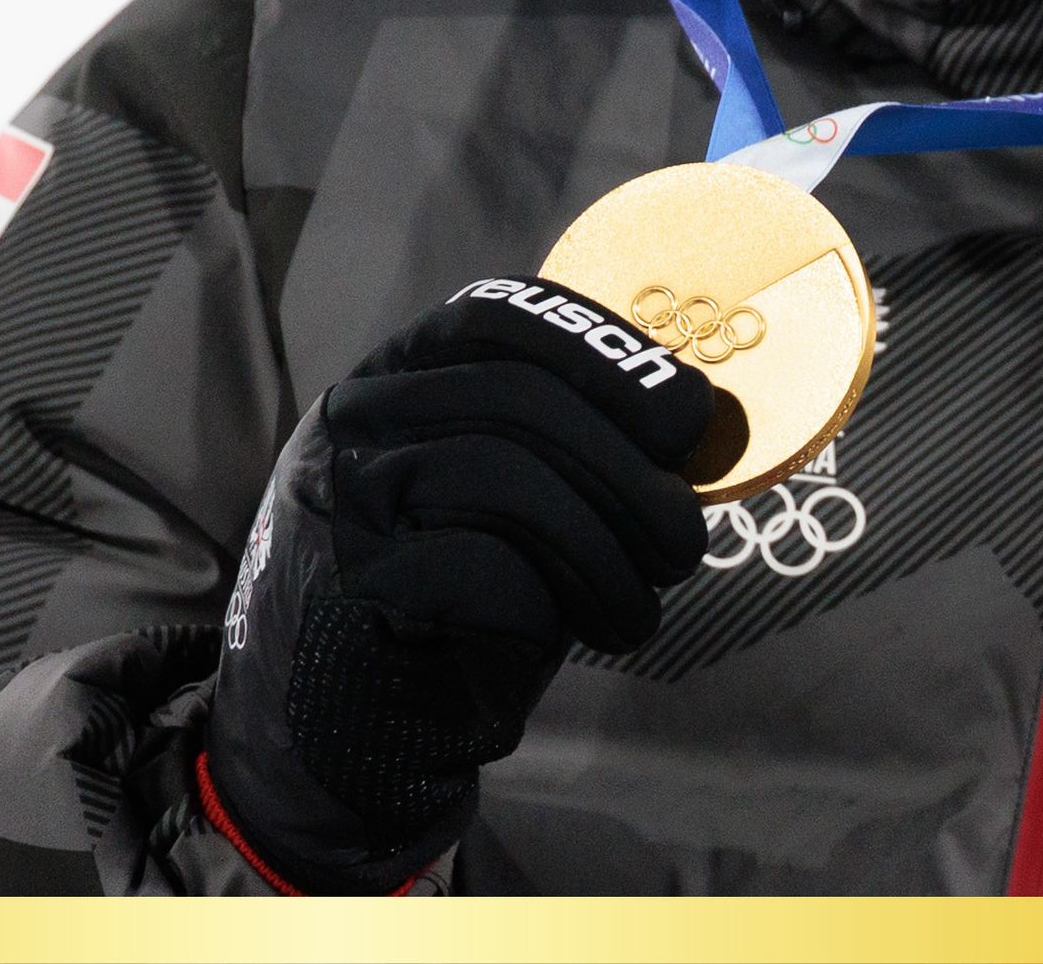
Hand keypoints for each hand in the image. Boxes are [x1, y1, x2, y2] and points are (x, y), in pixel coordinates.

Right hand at [199, 277, 713, 891]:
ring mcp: (343, 494)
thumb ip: (577, 442)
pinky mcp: (350, 580)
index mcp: (401, 374)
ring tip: (635, 608)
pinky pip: (475, 565)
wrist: (360, 725)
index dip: (606, 354)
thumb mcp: (524, 495)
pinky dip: (552, 601)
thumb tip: (699, 422)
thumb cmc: (464, 598)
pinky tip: (577, 632)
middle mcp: (359, 416)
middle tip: (680, 545)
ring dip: (602, 550)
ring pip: (501, 475)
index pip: (499, 316)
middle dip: (626, 472)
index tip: (684, 417)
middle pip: (517, 397)